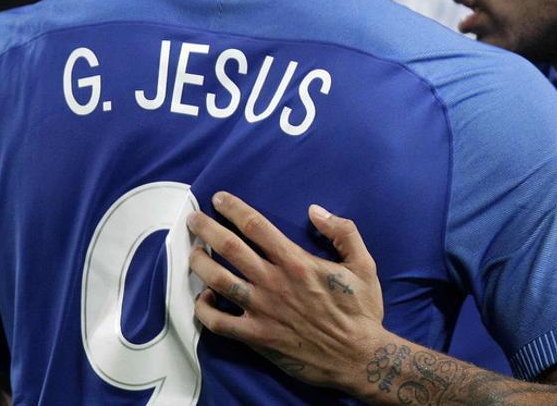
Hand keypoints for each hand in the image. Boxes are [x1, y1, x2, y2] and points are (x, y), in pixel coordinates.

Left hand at [188, 192, 384, 390]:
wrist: (357, 358)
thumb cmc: (361, 311)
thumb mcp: (363, 264)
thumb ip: (343, 231)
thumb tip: (315, 210)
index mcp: (296, 261)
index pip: (256, 226)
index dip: (234, 209)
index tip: (219, 199)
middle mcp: (274, 282)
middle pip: (229, 247)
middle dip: (205, 228)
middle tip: (192, 219)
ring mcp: (261, 311)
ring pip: (217, 280)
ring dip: (199, 263)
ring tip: (193, 253)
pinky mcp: (256, 337)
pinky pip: (218, 322)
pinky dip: (203, 308)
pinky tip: (203, 298)